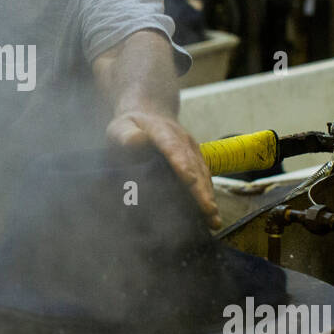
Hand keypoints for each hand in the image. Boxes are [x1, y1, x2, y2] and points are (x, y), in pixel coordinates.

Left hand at [106, 111, 221, 230]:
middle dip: (200, 189)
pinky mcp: (196, 161)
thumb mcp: (120, 127)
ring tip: (213, 219)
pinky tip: (210, 216)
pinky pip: (204, 179)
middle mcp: (183, 141)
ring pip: (203, 174)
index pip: (173, 148)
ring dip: (208, 197)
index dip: (181, 164)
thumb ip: (125, 135)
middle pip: (193, 165)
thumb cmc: (131, 126)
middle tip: (207, 210)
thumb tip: (137, 141)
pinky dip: (208, 197)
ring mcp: (192, 151)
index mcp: (163, 131)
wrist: (150, 114)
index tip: (189, 180)